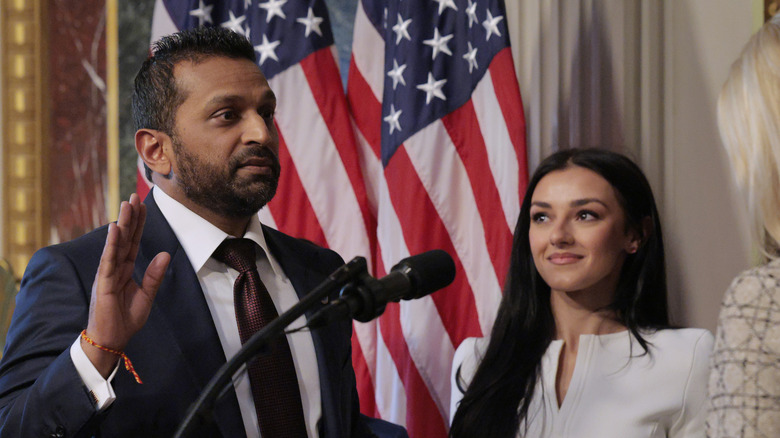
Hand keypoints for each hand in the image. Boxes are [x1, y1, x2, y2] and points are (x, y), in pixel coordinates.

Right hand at [82, 194, 170, 376]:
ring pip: (116, 244)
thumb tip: (166, 254)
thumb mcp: (147, 295)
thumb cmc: (126, 319)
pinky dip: (112, 244)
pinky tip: (115, 228)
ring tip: (126, 205)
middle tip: (134, 196)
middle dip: (130, 218)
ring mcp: (108, 273)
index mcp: (124, 269)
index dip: (138, 224)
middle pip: (125, 238)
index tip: (142, 206)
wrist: (112, 339)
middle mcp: (115, 267)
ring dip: (122, 224)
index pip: (133, 242)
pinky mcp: (104, 282)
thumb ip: (154, 275)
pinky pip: (108, 260)